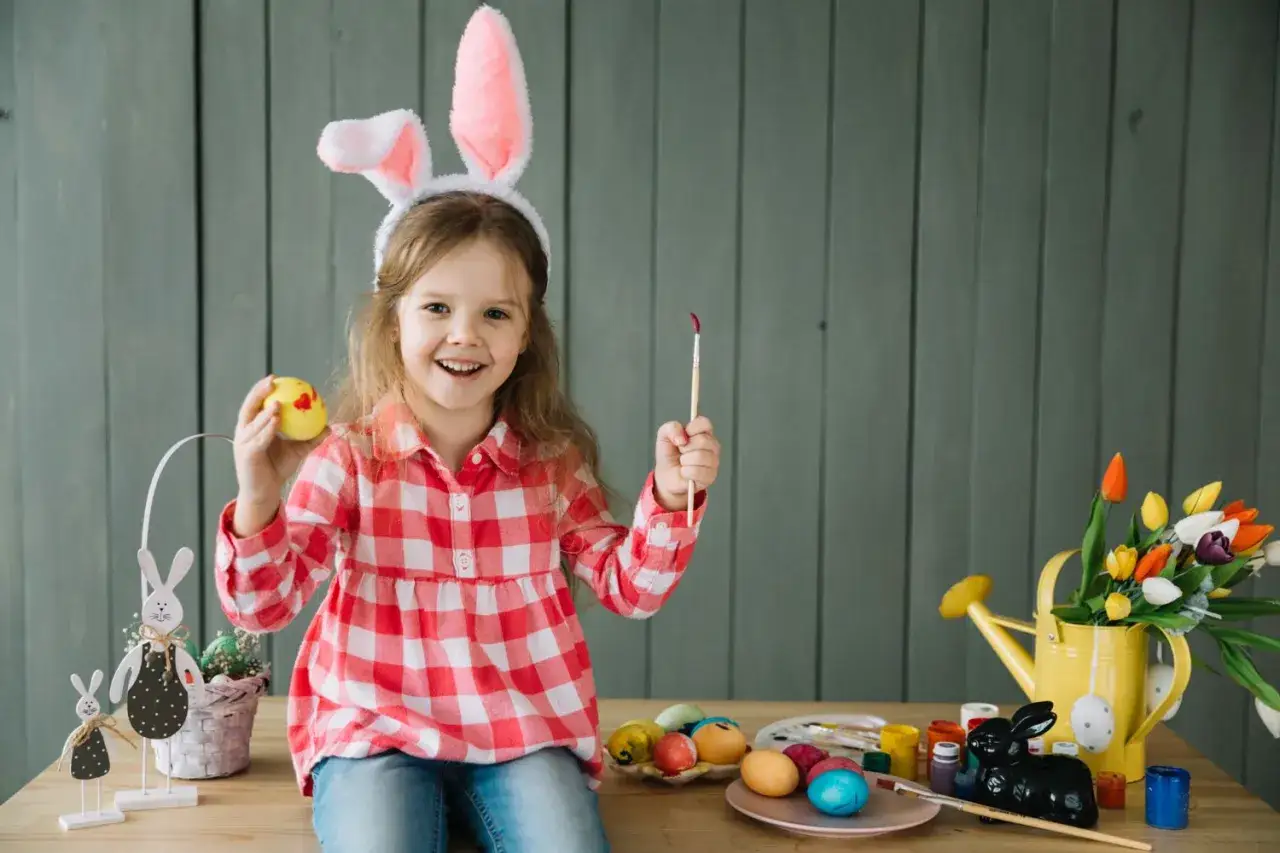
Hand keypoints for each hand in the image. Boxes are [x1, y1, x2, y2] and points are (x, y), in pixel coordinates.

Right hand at [232, 375, 327, 533]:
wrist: (265, 492)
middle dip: (258, 393)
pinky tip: (277, 421)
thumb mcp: (297, 450)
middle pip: (248, 408)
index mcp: (252, 428)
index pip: (254, 404)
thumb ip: (310, 438)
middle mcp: (244, 433)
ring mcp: (243, 444)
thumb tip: (329, 426)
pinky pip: (258, 440)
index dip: (261, 390)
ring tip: (278, 403)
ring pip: (253, 423)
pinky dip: (267, 429)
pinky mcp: (246, 455)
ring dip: (265, 413)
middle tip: (272, 381)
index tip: (275, 378)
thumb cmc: (278, 469)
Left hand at [653, 416, 720, 511]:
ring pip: (700, 456)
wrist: (666, 475)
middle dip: (685, 447)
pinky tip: (685, 472)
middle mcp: (712, 446)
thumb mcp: (664, 435)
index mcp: (703, 432)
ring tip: (683, 462)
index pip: (704, 423)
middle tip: (681, 452)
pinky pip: (697, 471)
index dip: (691, 429)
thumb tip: (682, 438)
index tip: (682, 437)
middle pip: (703, 440)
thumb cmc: (669, 454)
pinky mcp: (710, 476)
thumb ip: (671, 428)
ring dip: (685, 460)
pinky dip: (686, 472)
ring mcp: (713, 461)